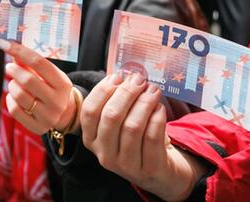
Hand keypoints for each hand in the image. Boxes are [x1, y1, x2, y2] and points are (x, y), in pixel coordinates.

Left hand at [0, 39, 76, 134]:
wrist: (63, 114)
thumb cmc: (51, 87)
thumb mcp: (47, 74)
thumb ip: (29, 62)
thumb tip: (11, 47)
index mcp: (63, 83)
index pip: (39, 62)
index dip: (19, 51)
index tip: (4, 43)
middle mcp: (58, 101)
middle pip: (28, 80)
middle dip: (14, 70)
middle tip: (9, 67)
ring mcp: (48, 117)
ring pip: (19, 95)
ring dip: (12, 85)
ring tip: (14, 83)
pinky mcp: (38, 128)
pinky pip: (14, 110)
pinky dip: (10, 100)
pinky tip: (14, 97)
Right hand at [81, 73, 206, 200]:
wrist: (158, 172)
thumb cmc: (136, 140)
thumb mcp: (118, 125)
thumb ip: (114, 103)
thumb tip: (123, 76)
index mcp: (91, 140)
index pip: (89, 111)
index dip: (103, 90)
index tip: (118, 76)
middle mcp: (104, 155)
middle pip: (111, 116)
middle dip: (126, 93)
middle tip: (139, 79)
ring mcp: (126, 165)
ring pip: (132, 126)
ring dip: (144, 103)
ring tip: (153, 90)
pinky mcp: (149, 169)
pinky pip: (152, 137)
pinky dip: (157, 118)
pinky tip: (160, 108)